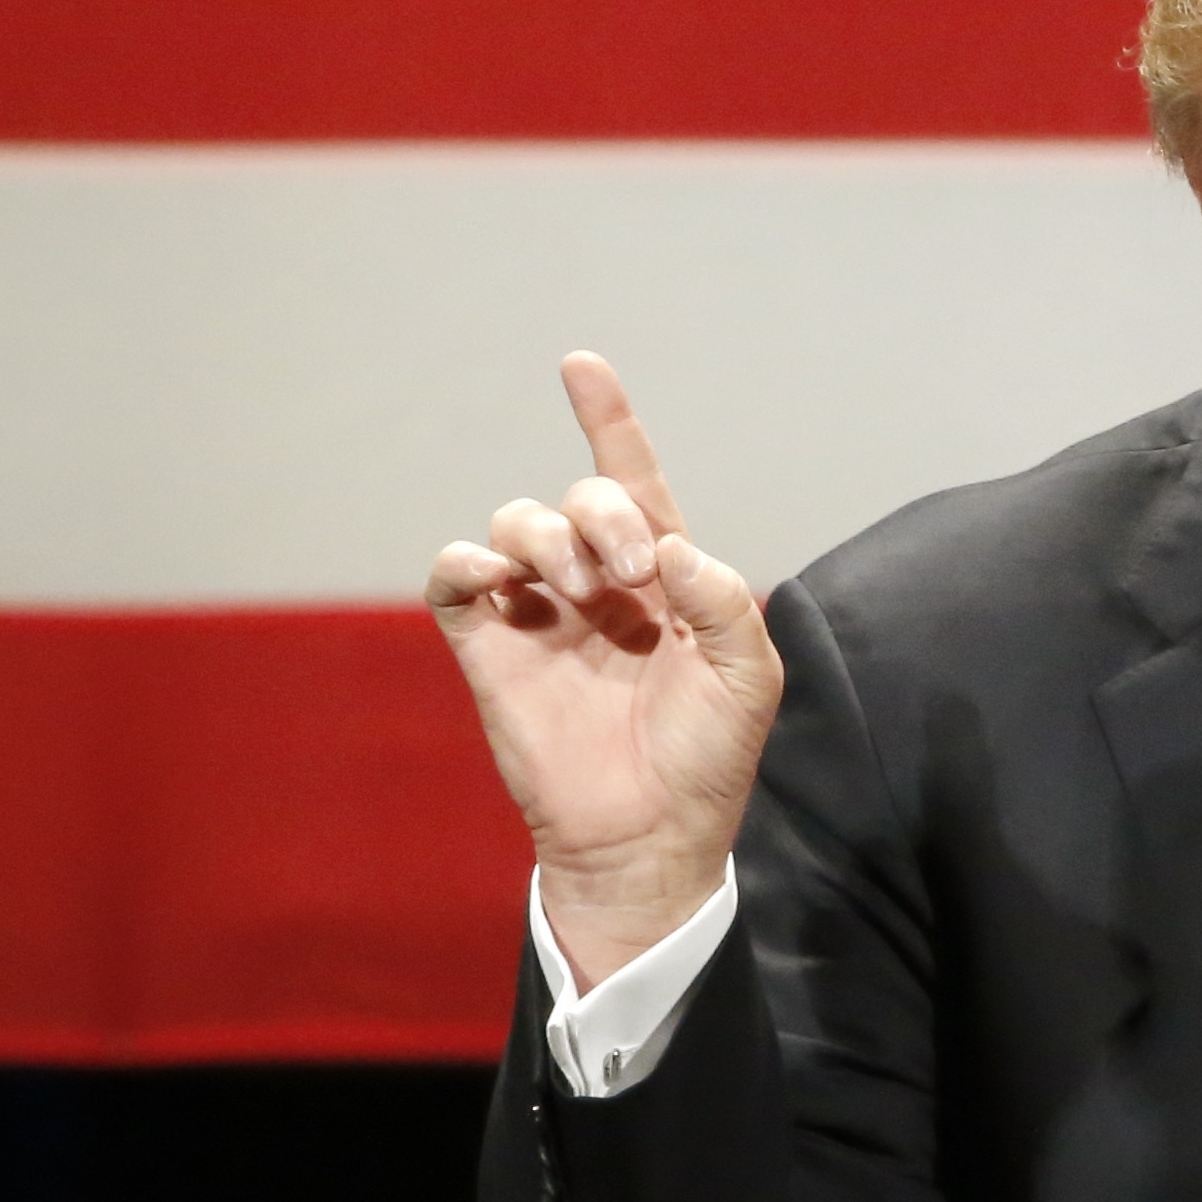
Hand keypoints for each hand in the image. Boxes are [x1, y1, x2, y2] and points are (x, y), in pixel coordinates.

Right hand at [427, 353, 782, 989]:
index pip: (634, 482)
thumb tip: (665, 548)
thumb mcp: (747, 677)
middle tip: (631, 574)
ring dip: (547, 536)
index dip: (608, 422)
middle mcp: (598, 584)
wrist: (651, 836)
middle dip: (604, 512)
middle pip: (581, 498)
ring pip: (516, 524)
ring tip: (580, 588)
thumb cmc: (707, 759)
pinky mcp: (488, 647)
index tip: (580, 365)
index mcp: (664, 579)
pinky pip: (454, 576)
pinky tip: (497, 580)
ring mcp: (539, 612)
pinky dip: (466, 561)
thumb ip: (721, 600)